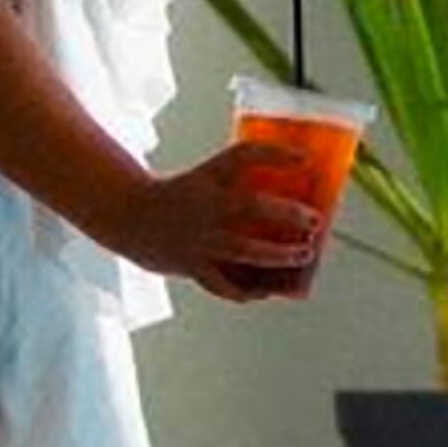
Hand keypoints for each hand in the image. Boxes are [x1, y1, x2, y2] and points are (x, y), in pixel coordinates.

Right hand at [102, 142, 320, 299]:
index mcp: (209, 180)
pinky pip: (225, 286)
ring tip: (302, 258)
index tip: (305, 160)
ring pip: (244, 253)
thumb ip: (247, 168)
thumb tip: (298, 169)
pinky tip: (269, 290)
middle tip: (315, 223)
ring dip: (277, 257)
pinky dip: (249, 291)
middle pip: (251, 209)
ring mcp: (199, 241)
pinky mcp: (193, 267)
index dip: (275, 155)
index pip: (243, 157)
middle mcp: (205, 209)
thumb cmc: (183, 193)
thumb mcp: (210, 172)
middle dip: (288, 217)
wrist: (132, 217)